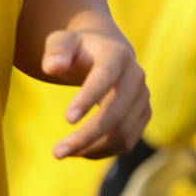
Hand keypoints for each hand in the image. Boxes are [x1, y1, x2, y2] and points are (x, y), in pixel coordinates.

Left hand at [40, 23, 149, 158]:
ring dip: (93, 148)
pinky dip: (104, 150)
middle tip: (56, 152)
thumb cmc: (76, 48)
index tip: (66, 120)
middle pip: (116, 113)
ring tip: (63, 153)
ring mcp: (143, 97)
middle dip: (86, 135)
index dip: (89, 98)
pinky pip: (128, 140)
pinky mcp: (143, 115)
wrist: (105, 52)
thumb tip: (52, 67)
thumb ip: (55, 51)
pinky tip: (80, 152)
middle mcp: (136, 76)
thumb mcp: (61, 42)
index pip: (105, 77)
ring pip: (123, 132)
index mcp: (116, 54)